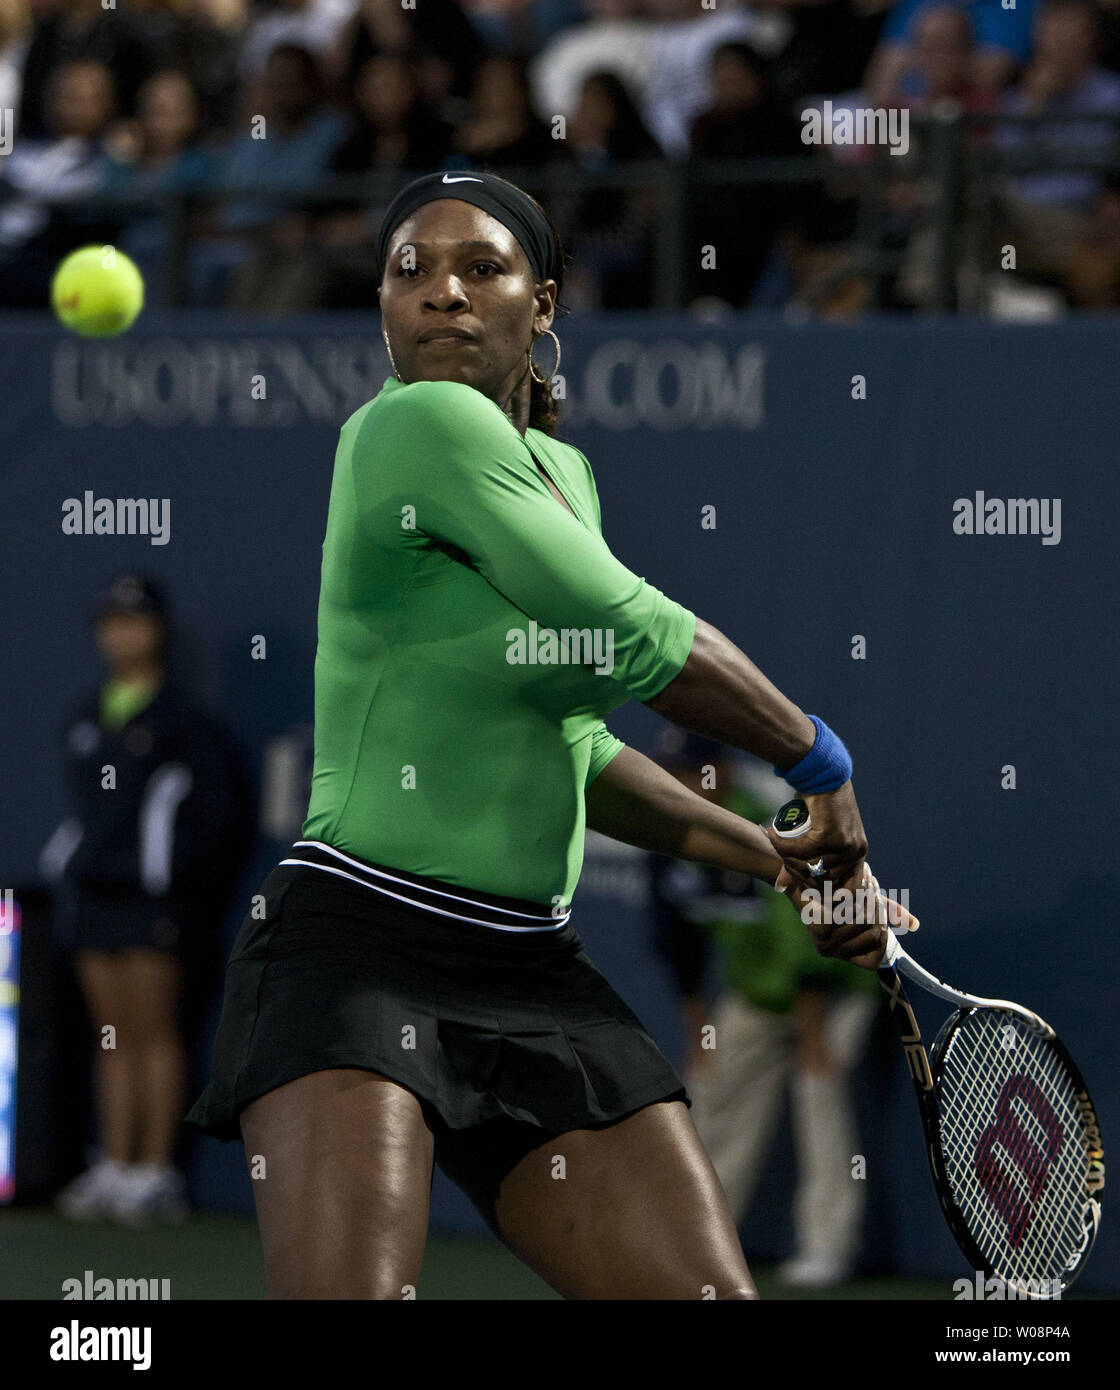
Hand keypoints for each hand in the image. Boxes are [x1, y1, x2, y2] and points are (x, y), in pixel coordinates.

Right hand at [765, 781, 867, 888]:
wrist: (823, 775)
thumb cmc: (818, 804)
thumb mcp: (814, 838)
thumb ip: (801, 863)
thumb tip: (781, 888)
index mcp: (857, 855)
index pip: (848, 892)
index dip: (824, 893)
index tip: (802, 881)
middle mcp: (855, 852)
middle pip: (821, 882)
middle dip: (797, 872)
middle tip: (783, 857)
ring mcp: (845, 846)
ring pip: (809, 867)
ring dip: (788, 858)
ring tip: (778, 844)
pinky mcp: (830, 836)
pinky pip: (800, 851)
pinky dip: (783, 845)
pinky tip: (773, 835)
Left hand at [786, 861, 918, 969]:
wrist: (798, 870)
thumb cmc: (830, 884)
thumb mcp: (862, 900)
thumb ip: (887, 914)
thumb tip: (914, 925)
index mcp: (840, 949)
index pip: (881, 948)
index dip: (882, 922)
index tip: (873, 902)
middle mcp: (831, 950)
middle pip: (876, 932)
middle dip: (875, 905)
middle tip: (865, 885)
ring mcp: (825, 942)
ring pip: (866, 922)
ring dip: (866, 898)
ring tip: (855, 882)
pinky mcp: (820, 928)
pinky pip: (855, 914)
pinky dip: (855, 895)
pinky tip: (846, 883)